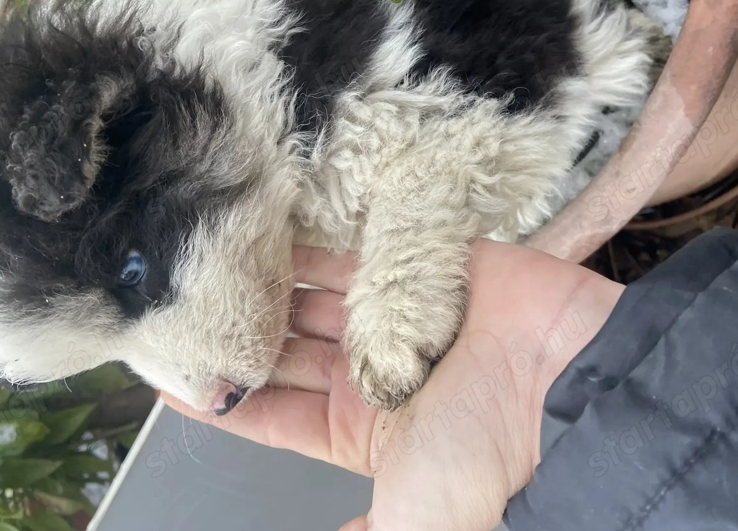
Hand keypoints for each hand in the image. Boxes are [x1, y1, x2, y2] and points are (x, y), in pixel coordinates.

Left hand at [163, 239, 622, 530]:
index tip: (172, 375)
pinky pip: (353, 251)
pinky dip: (313, 246)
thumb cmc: (488, 459)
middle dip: (239, 333)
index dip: (223, 396)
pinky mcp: (416, 269)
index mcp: (360, 431)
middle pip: (285, 346)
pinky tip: (269, 235)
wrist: (565, 386)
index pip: (272, 413)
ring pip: (312, 295)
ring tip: (215, 265)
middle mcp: (371, 371)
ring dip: (267, 284)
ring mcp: (392, 316)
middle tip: (186, 309)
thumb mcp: (408, 521)